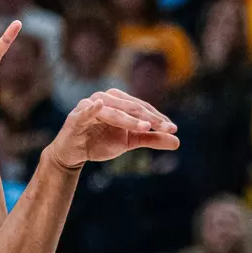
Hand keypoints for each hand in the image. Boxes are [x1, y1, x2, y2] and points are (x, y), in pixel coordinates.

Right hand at [48, 90, 178, 169]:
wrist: (74, 154)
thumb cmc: (100, 142)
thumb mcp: (129, 142)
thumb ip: (151, 139)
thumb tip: (178, 142)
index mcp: (120, 101)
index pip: (143, 108)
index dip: (158, 119)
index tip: (173, 130)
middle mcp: (106, 98)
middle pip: (131, 108)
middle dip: (149, 119)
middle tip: (165, 128)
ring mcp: (90, 106)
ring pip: (114, 112)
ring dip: (128, 119)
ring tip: (145, 127)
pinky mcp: (76, 117)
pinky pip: (85, 112)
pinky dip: (91, 108)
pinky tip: (99, 106)